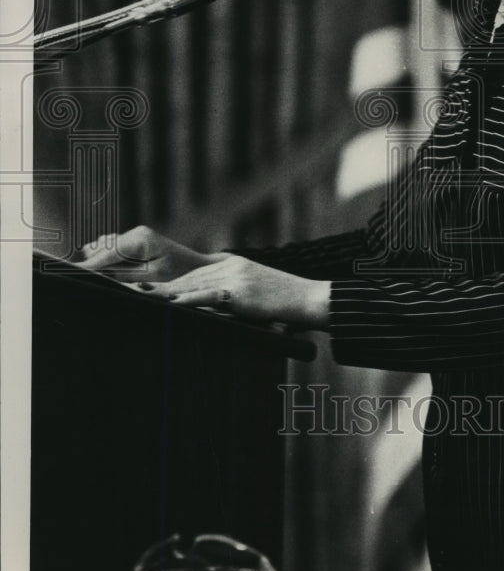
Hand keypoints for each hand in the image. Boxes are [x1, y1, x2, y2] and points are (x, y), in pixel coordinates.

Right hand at [79, 225, 229, 283]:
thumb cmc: (179, 271)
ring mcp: (134, 235)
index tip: (74, 271)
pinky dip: (108, 258)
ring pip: (105, 246)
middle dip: (93, 263)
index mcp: (141, 239)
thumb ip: (127, 274)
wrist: (195, 264)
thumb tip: (103, 274)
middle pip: (104, 248)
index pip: (109, 252)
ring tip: (103, 275)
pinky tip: (112, 270)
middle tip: (83, 277)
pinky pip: (112, 247)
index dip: (91, 264)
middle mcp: (135, 233)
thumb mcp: (154, 276)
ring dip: (101, 260)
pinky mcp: (133, 240)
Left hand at [136, 255, 330, 329]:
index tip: (139, 284)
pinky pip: (206, 297)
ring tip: (134, 297)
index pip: (191, 273)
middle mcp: (229, 266)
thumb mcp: (257, 292)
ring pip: (189, 285)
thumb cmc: (287, 302)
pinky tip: (167, 306)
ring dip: (160, 292)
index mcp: (231, 265)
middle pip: (184, 277)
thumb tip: (215, 305)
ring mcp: (234, 277)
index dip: (164, 279)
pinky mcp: (240, 292)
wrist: (312, 298)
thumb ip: (234, 293)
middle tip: (125, 289)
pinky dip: (184, 301)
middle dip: (154, 284)